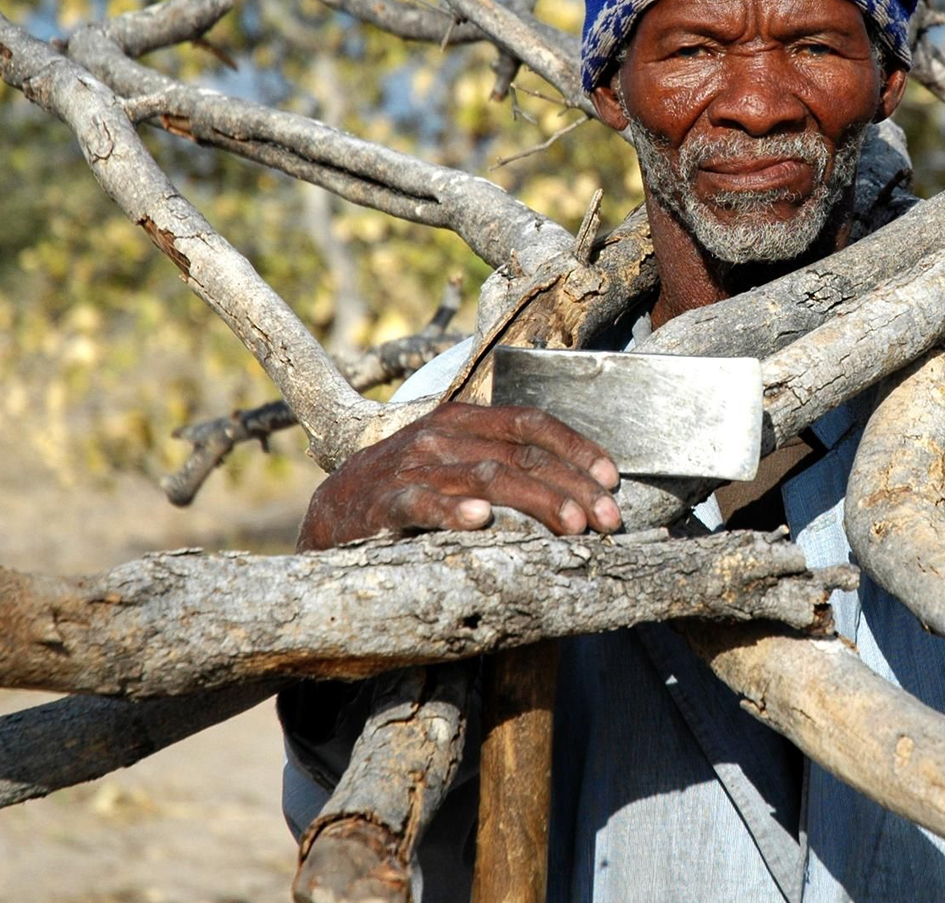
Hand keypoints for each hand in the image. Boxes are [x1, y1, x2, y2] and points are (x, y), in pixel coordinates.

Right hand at [297, 402, 622, 549]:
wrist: (333, 512)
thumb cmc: (410, 487)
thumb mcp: (457, 463)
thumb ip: (504, 464)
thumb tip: (576, 487)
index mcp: (463, 421)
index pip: (530, 423)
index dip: (576, 447)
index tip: (612, 478)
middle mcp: (441, 436)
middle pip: (520, 455)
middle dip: (572, 487)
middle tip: (608, 518)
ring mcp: (412, 468)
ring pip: (486, 477)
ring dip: (537, 500)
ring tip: (572, 524)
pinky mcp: (384, 504)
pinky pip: (422, 503)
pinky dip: (452, 510)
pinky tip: (480, 520)